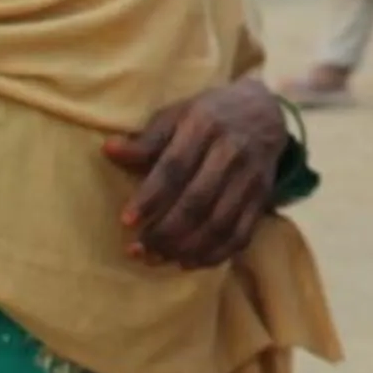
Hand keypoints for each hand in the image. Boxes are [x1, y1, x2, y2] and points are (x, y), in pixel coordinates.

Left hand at [106, 84, 290, 268]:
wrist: (264, 110)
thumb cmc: (208, 115)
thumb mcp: (177, 114)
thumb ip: (146, 139)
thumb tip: (108, 150)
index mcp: (204, 125)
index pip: (175, 167)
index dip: (150, 197)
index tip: (126, 221)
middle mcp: (231, 151)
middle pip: (197, 200)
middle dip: (165, 231)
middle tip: (138, 249)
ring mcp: (250, 176)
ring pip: (220, 222)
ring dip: (186, 248)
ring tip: (157, 258)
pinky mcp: (262, 196)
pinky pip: (241, 233)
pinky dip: (216, 254)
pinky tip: (189, 262)